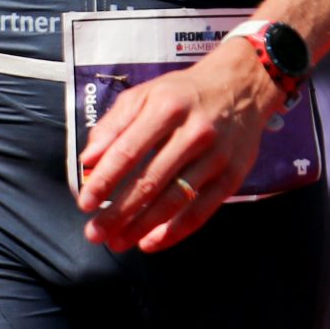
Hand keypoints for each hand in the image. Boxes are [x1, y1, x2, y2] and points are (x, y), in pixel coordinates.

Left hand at [74, 45, 283, 252]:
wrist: (243, 86)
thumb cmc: (183, 93)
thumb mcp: (145, 95)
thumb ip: (114, 124)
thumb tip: (88, 159)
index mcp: (166, 107)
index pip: (128, 151)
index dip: (104, 180)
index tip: (85, 203)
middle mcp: (194, 132)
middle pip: (150, 181)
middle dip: (118, 212)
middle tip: (95, 233)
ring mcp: (216, 158)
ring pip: (174, 201)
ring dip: (142, 227)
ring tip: (117, 242)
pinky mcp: (232, 178)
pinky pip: (200, 212)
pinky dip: (174, 232)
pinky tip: (150, 242)